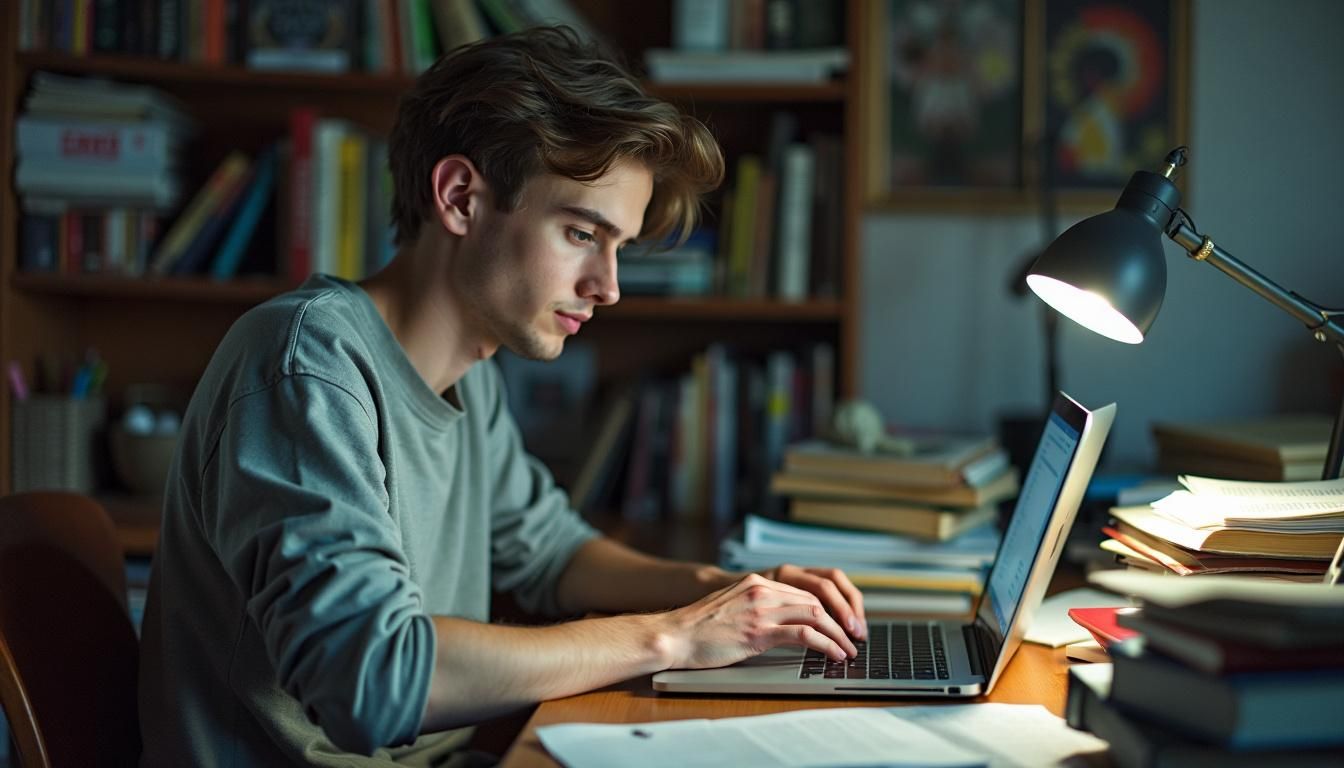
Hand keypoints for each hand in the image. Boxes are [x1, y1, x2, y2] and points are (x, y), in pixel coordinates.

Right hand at [657, 573, 858, 669]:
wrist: (673, 635)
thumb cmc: (697, 629)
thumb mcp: (731, 608)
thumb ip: (757, 609)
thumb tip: (783, 626)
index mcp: (756, 583)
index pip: (804, 592)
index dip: (827, 611)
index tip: (839, 626)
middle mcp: (762, 591)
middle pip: (815, 602)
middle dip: (840, 622)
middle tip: (853, 639)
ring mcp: (761, 610)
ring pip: (815, 615)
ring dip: (838, 635)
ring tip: (848, 650)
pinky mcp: (759, 631)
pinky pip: (804, 634)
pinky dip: (826, 645)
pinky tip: (834, 654)